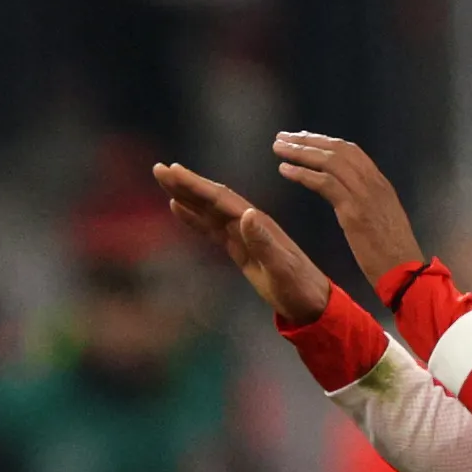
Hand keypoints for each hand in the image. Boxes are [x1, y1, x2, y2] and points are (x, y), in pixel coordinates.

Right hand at [154, 163, 330, 323]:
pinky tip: (179, 208)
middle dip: (185, 183)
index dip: (195, 185)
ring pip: (209, 209)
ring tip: (164, 181)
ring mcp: (243, 235)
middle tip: (159, 169)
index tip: (173, 172)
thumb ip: (263, 242)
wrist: (312, 302)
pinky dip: (194, 216)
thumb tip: (245, 213)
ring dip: (187, 195)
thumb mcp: (280, 268)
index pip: (220, 199)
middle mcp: (248, 223)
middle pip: (211, 198)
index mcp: (256, 223)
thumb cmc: (298, 288)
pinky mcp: (239, 248)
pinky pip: (211, 227)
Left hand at [267, 132, 423, 290]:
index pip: (350, 151)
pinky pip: (325, 183)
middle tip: (283, 137)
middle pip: (338, 150)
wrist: (405, 271)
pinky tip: (285, 170)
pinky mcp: (355, 211)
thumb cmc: (391, 252)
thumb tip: (349, 194)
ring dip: (301, 152)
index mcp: (380, 183)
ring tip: (278, 148)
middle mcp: (374, 182)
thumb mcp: (381, 218)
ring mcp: (365, 194)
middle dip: (308, 140)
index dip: (324, 142)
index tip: (302, 138)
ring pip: (330, 161)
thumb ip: (366, 202)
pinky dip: (303, 174)